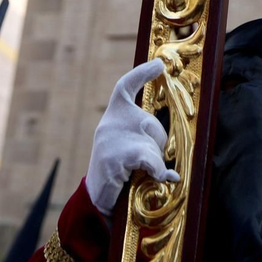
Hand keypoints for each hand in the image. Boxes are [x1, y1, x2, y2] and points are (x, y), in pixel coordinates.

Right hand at [85, 58, 179, 211]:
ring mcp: (112, 138)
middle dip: (158, 144)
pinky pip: (150, 158)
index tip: (158, 63)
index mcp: (112, 117)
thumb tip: (164, 130)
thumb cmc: (115, 171)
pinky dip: (160, 170)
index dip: (142, 73)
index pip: (124, 86)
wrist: (94, 198)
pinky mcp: (117, 157)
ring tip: (141, 174)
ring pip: (153, 142)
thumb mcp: (123, 144)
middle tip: (149, 164)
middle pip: (151, 122)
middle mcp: (110, 122)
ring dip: (155, 161)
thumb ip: (138, 131)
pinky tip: (166, 178)